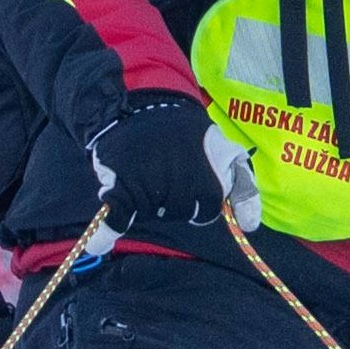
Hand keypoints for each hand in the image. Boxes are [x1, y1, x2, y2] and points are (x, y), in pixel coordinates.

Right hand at [87, 89, 261, 235]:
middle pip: (179, 213)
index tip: (191, 180)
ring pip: (151, 214)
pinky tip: (99, 243)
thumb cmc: (187, 134)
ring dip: (149, 202)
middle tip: (166, 171)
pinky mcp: (120, 186)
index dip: (199, 200)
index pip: (206, 211)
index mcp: (208, 179)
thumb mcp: (226, 152)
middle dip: (175, 199)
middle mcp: (180, 185)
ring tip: (148, 171)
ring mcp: (149, 186)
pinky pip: (115, 217)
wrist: (141, 105)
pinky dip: (105, 232)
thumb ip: (243, 187)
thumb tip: (250, 225)